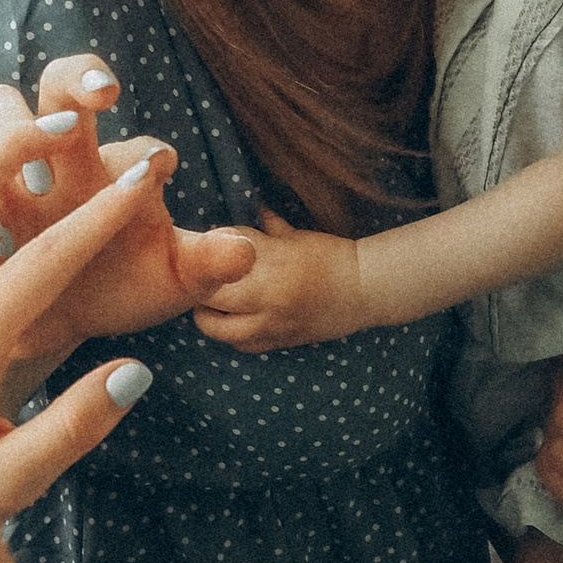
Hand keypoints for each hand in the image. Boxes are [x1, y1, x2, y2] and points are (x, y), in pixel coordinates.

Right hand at [0, 59, 254, 359]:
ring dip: (6, 129)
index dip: (148, 153)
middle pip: (59, 84)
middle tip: (103, 95)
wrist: (58, 322)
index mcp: (114, 170)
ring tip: (18, 178)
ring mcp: (7, 177)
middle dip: (78, 79)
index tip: (160, 171)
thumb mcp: (169, 282)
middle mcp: (59, 158)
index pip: (137, 144)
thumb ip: (207, 263)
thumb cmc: (124, 287)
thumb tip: (246, 250)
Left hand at [193, 212, 365, 350]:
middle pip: (210, 294)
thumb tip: (238, 217)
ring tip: (211, 304)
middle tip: (199, 279)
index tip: (209, 245)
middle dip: (199, 286)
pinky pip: (242, 345)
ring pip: (219, 328)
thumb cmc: (330, 257)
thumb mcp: (296, 237)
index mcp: (273, 261)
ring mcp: (272, 323)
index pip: (223, 255)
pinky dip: (231, 335)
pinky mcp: (280, 341)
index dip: (210, 248)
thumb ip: (265, 228)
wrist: (364, 289)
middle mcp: (268, 295)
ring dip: (208, 316)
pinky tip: (233, 322)